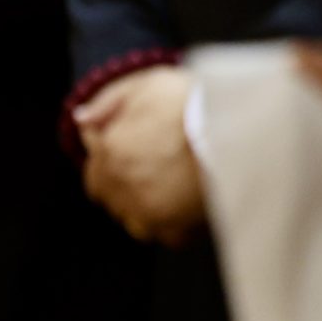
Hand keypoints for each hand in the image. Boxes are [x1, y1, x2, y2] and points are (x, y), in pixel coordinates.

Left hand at [77, 64, 206, 244]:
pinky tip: (188, 203)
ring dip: (145, 208)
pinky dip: (174, 224)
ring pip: (135, 221)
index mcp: (111, 151)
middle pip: (111, 198)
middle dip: (124, 186)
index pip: (94, 172)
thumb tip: (81, 119)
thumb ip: (107, 103)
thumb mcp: (146, 85)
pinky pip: (167, 235)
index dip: (110, 161)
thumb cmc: (194, 105)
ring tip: (169, 188)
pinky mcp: (177, 230)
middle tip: (153, 170)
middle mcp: (123, 185)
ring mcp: (148, 211)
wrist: (240, 131)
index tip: (131, 153)